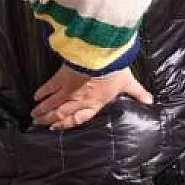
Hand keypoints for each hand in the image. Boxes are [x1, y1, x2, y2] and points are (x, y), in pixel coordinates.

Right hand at [31, 65, 152, 130]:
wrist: (101, 56)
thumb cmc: (115, 71)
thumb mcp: (128, 82)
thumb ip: (137, 93)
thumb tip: (150, 101)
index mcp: (94, 103)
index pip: (78, 118)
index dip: (65, 124)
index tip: (56, 128)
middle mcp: (79, 99)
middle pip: (61, 113)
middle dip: (49, 119)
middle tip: (38, 123)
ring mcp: (69, 89)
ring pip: (53, 103)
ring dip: (43, 110)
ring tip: (34, 114)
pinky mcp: (62, 76)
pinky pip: (50, 87)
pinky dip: (42, 92)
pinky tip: (36, 96)